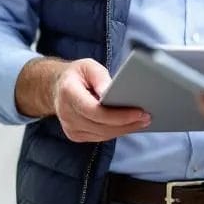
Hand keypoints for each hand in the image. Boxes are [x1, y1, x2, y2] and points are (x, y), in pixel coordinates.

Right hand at [17, 57, 150, 141]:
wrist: (56, 87)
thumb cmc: (76, 74)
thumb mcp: (88, 66)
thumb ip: (100, 77)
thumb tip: (112, 91)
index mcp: (68, 93)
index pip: (95, 111)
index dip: (118, 115)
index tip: (139, 112)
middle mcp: (67, 114)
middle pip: (101, 126)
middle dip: (126, 123)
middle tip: (147, 117)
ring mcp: (70, 128)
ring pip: (102, 135)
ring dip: (124, 130)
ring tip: (142, 121)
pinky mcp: (75, 135)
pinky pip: (99, 137)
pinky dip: (115, 132)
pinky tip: (128, 125)